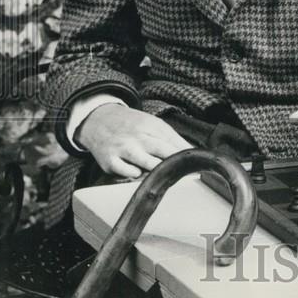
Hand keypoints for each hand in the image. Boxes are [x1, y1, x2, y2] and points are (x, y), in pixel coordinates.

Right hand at [76, 104, 192, 178]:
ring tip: (166, 177)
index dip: (187, 156)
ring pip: (148, 164)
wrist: (99, 120)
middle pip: (164, 152)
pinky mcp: (110, 161)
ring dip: (159, 171)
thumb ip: (173, 138)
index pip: (175, 143)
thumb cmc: (131, 125)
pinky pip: (127, 172)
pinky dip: (135, 175)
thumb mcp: (153, 124)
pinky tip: (139, 174)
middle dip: (177, 164)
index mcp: (153, 127)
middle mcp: (139, 138)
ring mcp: (124, 149)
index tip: (198, 165)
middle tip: (186, 175)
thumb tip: (192, 153)